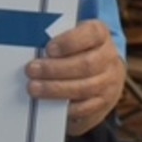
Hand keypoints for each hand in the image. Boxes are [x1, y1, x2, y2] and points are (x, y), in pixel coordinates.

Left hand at [25, 19, 124, 135]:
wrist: (104, 71)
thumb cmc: (79, 50)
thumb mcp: (71, 36)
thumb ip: (56, 37)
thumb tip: (33, 43)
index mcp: (101, 34)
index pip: (92, 33)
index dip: (70, 41)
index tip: (49, 48)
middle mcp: (109, 57)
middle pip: (86, 64)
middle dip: (55, 69)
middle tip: (31, 70)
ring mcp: (109, 81)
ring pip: (84, 88)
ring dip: (55, 89)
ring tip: (34, 87)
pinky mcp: (104, 102)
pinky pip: (86, 108)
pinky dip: (66, 107)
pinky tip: (50, 103)